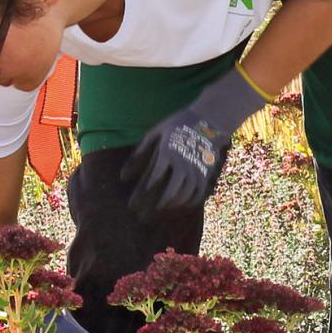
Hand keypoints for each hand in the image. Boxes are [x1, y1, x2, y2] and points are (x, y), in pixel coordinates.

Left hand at [125, 68, 266, 218]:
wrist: (208, 119)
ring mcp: (197, 169)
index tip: (134, 203)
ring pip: (185, 195)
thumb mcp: (154, 133)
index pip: (154, 178)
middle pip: (171, 191)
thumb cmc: (177, 125)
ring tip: (162, 209)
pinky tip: (181, 205)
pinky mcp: (207, 173)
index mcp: (168, 153)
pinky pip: (199, 194)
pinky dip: (189, 203)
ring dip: (172, 205)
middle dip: (158, 205)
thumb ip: (139, 153)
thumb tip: (123, 176)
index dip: (143, 193)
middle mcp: (183, 164)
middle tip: (147, 213)